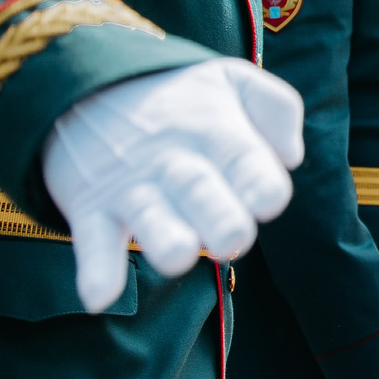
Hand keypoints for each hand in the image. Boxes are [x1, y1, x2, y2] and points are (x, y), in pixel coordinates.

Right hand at [40, 59, 304, 312]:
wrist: (87, 85)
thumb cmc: (179, 97)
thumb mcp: (233, 80)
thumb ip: (278, 108)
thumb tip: (291, 158)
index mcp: (216, 132)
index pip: (245, 158)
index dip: (260, 183)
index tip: (268, 202)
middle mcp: (174, 161)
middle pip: (200, 192)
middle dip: (220, 219)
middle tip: (233, 241)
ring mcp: (131, 187)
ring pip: (150, 217)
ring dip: (164, 240)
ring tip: (181, 256)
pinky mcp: (91, 207)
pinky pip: (92, 242)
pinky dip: (94, 272)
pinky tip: (99, 298)